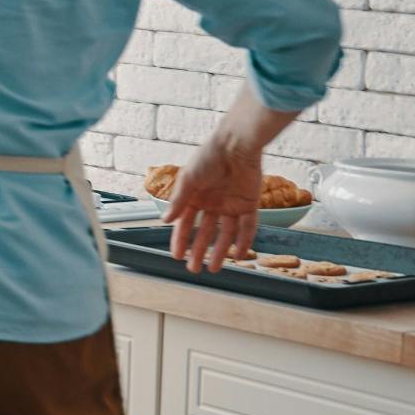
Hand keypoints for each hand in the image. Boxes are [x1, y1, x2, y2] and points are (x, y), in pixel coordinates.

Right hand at [161, 136, 263, 272]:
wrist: (237, 145)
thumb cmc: (209, 157)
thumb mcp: (188, 179)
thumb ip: (178, 201)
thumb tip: (165, 220)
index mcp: (195, 196)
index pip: (185, 223)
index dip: (180, 240)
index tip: (176, 256)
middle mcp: (212, 203)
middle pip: (204, 232)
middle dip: (198, 251)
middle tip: (194, 269)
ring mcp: (230, 205)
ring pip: (225, 234)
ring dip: (220, 251)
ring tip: (213, 268)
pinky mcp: (249, 204)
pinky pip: (247, 227)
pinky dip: (244, 241)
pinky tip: (239, 255)